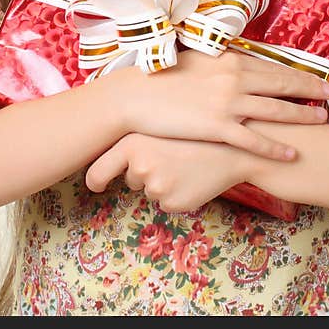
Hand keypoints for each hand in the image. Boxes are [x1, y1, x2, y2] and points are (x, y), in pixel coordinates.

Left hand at [85, 133, 248, 213]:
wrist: (233, 146)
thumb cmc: (196, 131)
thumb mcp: (162, 125)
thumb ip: (137, 137)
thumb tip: (114, 152)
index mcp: (133, 144)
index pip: (97, 172)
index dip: (95, 181)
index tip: (95, 185)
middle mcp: (140, 166)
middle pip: (129, 179)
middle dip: (143, 174)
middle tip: (167, 157)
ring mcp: (156, 187)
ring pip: (150, 190)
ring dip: (162, 182)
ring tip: (185, 162)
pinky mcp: (172, 203)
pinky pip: (167, 201)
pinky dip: (177, 192)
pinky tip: (192, 176)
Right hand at [110, 48, 328, 160]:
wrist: (135, 95)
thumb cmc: (159, 76)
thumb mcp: (194, 60)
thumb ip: (219, 61)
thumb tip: (234, 58)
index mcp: (229, 60)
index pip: (272, 66)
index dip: (296, 72)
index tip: (315, 75)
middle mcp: (234, 78)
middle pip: (282, 84)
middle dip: (309, 89)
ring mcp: (228, 103)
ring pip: (275, 110)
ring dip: (302, 115)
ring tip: (322, 119)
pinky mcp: (217, 127)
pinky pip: (253, 140)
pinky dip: (275, 148)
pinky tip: (292, 154)